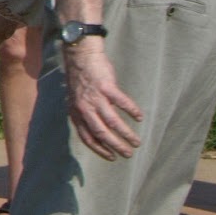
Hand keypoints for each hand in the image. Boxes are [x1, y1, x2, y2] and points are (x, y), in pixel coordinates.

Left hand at [61, 42, 141, 160]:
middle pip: (101, 133)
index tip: (111, 157)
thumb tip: (93, 129)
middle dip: (116, 146)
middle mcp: (84, 108)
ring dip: (126, 134)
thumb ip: (84, 114)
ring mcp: (95, 98)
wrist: (80, 57)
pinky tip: (140, 117)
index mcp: (76, 113)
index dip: (99, 149)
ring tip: (137, 141)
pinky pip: (122, 103)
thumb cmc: (81, 80)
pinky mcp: (106, 87)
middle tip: (128, 154)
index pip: (87, 137)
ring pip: (113, 122)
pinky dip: (132, 111)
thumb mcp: (76, 100)